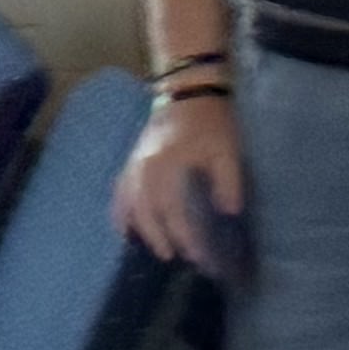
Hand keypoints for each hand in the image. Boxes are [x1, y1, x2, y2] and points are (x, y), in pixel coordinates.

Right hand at [114, 91, 247, 274]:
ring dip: (138, 228)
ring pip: (127, 204)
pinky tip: (124, 226)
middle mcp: (143, 168)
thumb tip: (228, 212)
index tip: (199, 255)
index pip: (171, 210)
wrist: (188, 91)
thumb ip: (228, 181)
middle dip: (159, 237)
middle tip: (174, 258)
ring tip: (152, 247)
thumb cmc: (211, 121)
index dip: (184, 236)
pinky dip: (120, 211)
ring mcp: (134, 164)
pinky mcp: (133, 160)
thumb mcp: (227, 150)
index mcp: (164, 166)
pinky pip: (120, 192)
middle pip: (144, 212)